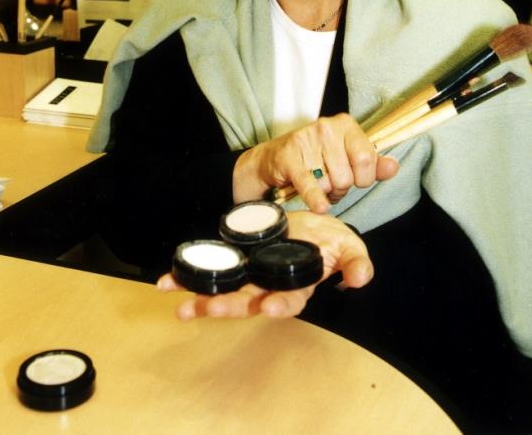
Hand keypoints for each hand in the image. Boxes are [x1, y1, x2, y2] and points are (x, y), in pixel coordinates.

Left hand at [157, 210, 372, 320]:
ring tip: (178, 300)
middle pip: (248, 301)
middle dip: (226, 305)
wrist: (312, 222)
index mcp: (297, 286)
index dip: (280, 304)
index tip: (270, 306)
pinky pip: (213, 267)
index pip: (289, 300)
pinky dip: (190, 274)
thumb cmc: (332, 240)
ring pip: (225, 289)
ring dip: (201, 296)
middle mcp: (269, 285)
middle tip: (204, 308)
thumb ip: (356, 262)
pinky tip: (169, 279)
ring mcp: (250, 273)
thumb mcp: (350, 246)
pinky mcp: (236, 258)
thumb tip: (362, 278)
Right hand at [232, 113, 398, 212]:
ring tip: (318, 184)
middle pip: (349, 175)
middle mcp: (326, 127)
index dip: (364, 177)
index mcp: (345, 124)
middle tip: (332, 183)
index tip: (355, 177)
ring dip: (326, 192)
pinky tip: (319, 206)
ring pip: (331, 183)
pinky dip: (316, 199)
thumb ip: (373, 164)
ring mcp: (306, 140)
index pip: (367, 158)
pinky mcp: (289, 156)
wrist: (274, 158)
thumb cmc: (316, 158)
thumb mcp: (347, 157)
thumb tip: (393, 167)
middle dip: (343, 187)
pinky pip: (310, 186)